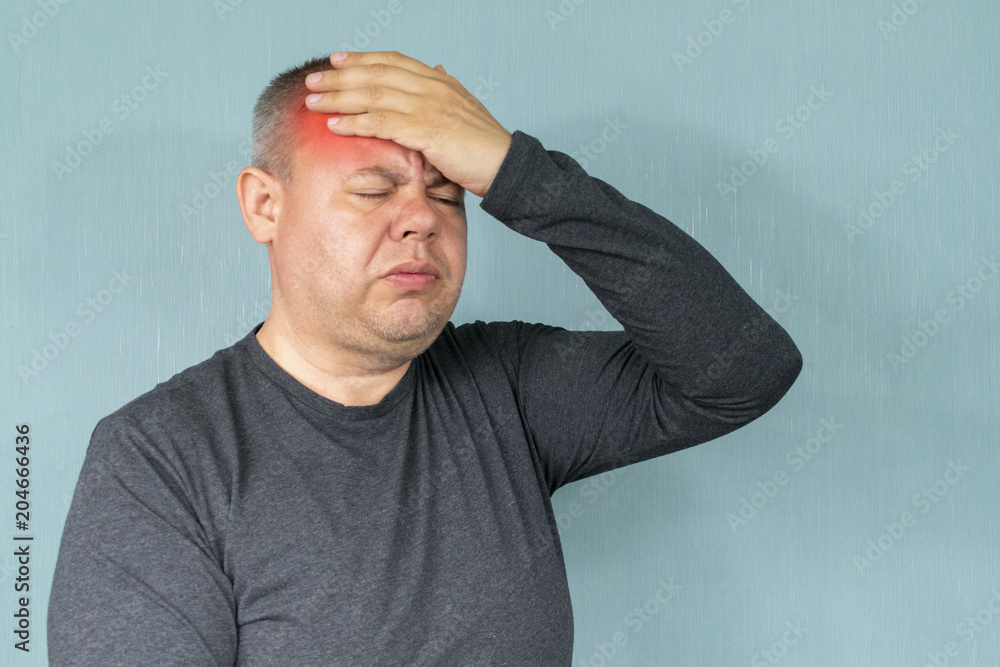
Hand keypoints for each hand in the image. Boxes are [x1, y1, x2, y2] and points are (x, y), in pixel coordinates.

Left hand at [304, 51, 512, 197]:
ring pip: (373, 94)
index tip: (337, 60)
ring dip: (339, 97)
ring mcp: (429, 107)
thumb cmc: (485, 146)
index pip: (393, 61)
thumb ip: (446, 90)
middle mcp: (432, 87)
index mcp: (440, 81)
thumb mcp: (465, 109)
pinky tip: (335, 125)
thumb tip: (437, 69)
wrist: (506, 166)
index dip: (362, 59)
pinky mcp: (426, 131)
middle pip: (376, 74)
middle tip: (313, 81)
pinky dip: (355, 122)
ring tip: (312, 101)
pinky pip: (381, 122)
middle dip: (340, 76)